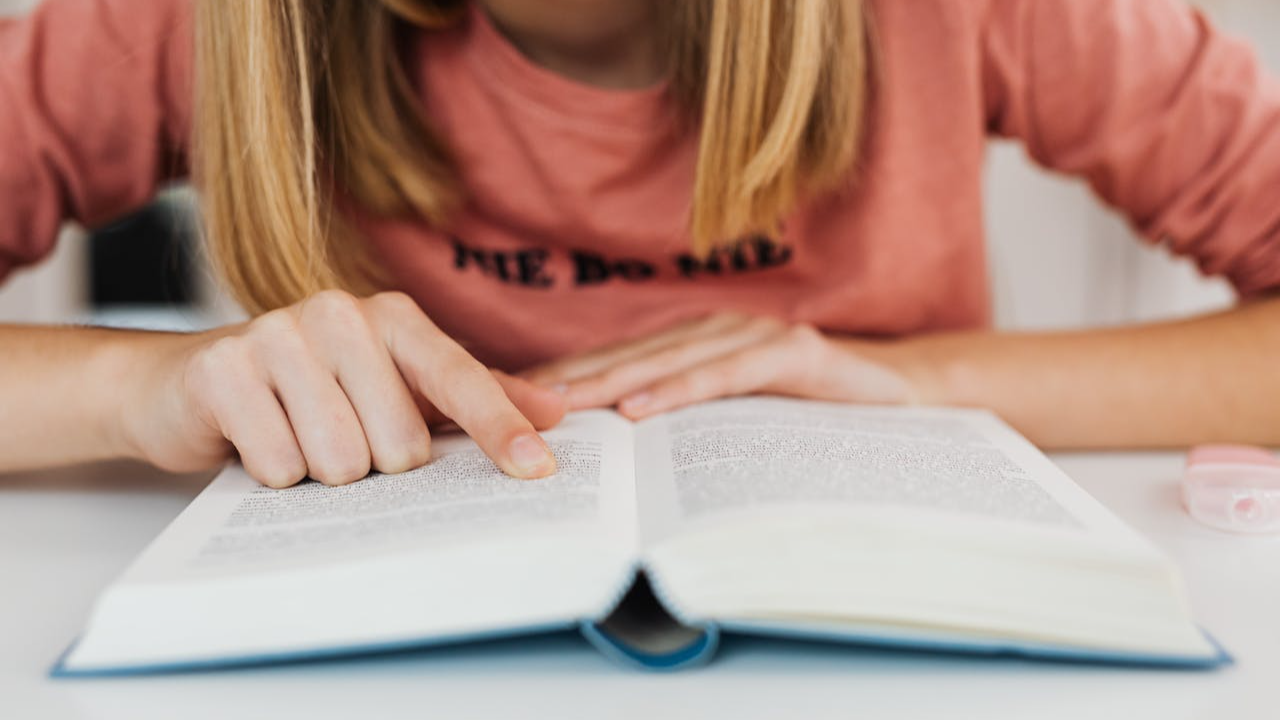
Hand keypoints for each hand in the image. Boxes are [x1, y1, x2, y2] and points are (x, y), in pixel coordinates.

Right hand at [122, 290, 564, 486]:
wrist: (184, 383)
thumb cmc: (309, 389)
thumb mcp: (396, 387)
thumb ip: (474, 397)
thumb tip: (555, 411)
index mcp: (393, 317)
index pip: (461, 380)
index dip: (500, 428)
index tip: (536, 470)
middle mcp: (339, 312)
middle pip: (401, 446)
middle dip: (374, 466)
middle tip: (340, 438)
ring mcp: (277, 334)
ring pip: (341, 462)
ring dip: (321, 474)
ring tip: (297, 437)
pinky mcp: (222, 368)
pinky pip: (279, 465)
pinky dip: (271, 474)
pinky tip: (256, 439)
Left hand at [522, 313, 917, 419]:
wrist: (906, 396)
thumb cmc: (815, 412)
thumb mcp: (741, 418)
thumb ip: (689, 418)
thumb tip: (619, 449)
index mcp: (699, 341)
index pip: (619, 360)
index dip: (565, 376)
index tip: (510, 400)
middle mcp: (719, 328)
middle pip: (630, 356)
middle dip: (570, 379)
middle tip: (512, 403)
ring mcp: (755, 334)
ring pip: (668, 359)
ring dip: (610, 382)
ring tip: (560, 407)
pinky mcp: (791, 351)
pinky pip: (725, 374)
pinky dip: (680, 390)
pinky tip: (640, 411)